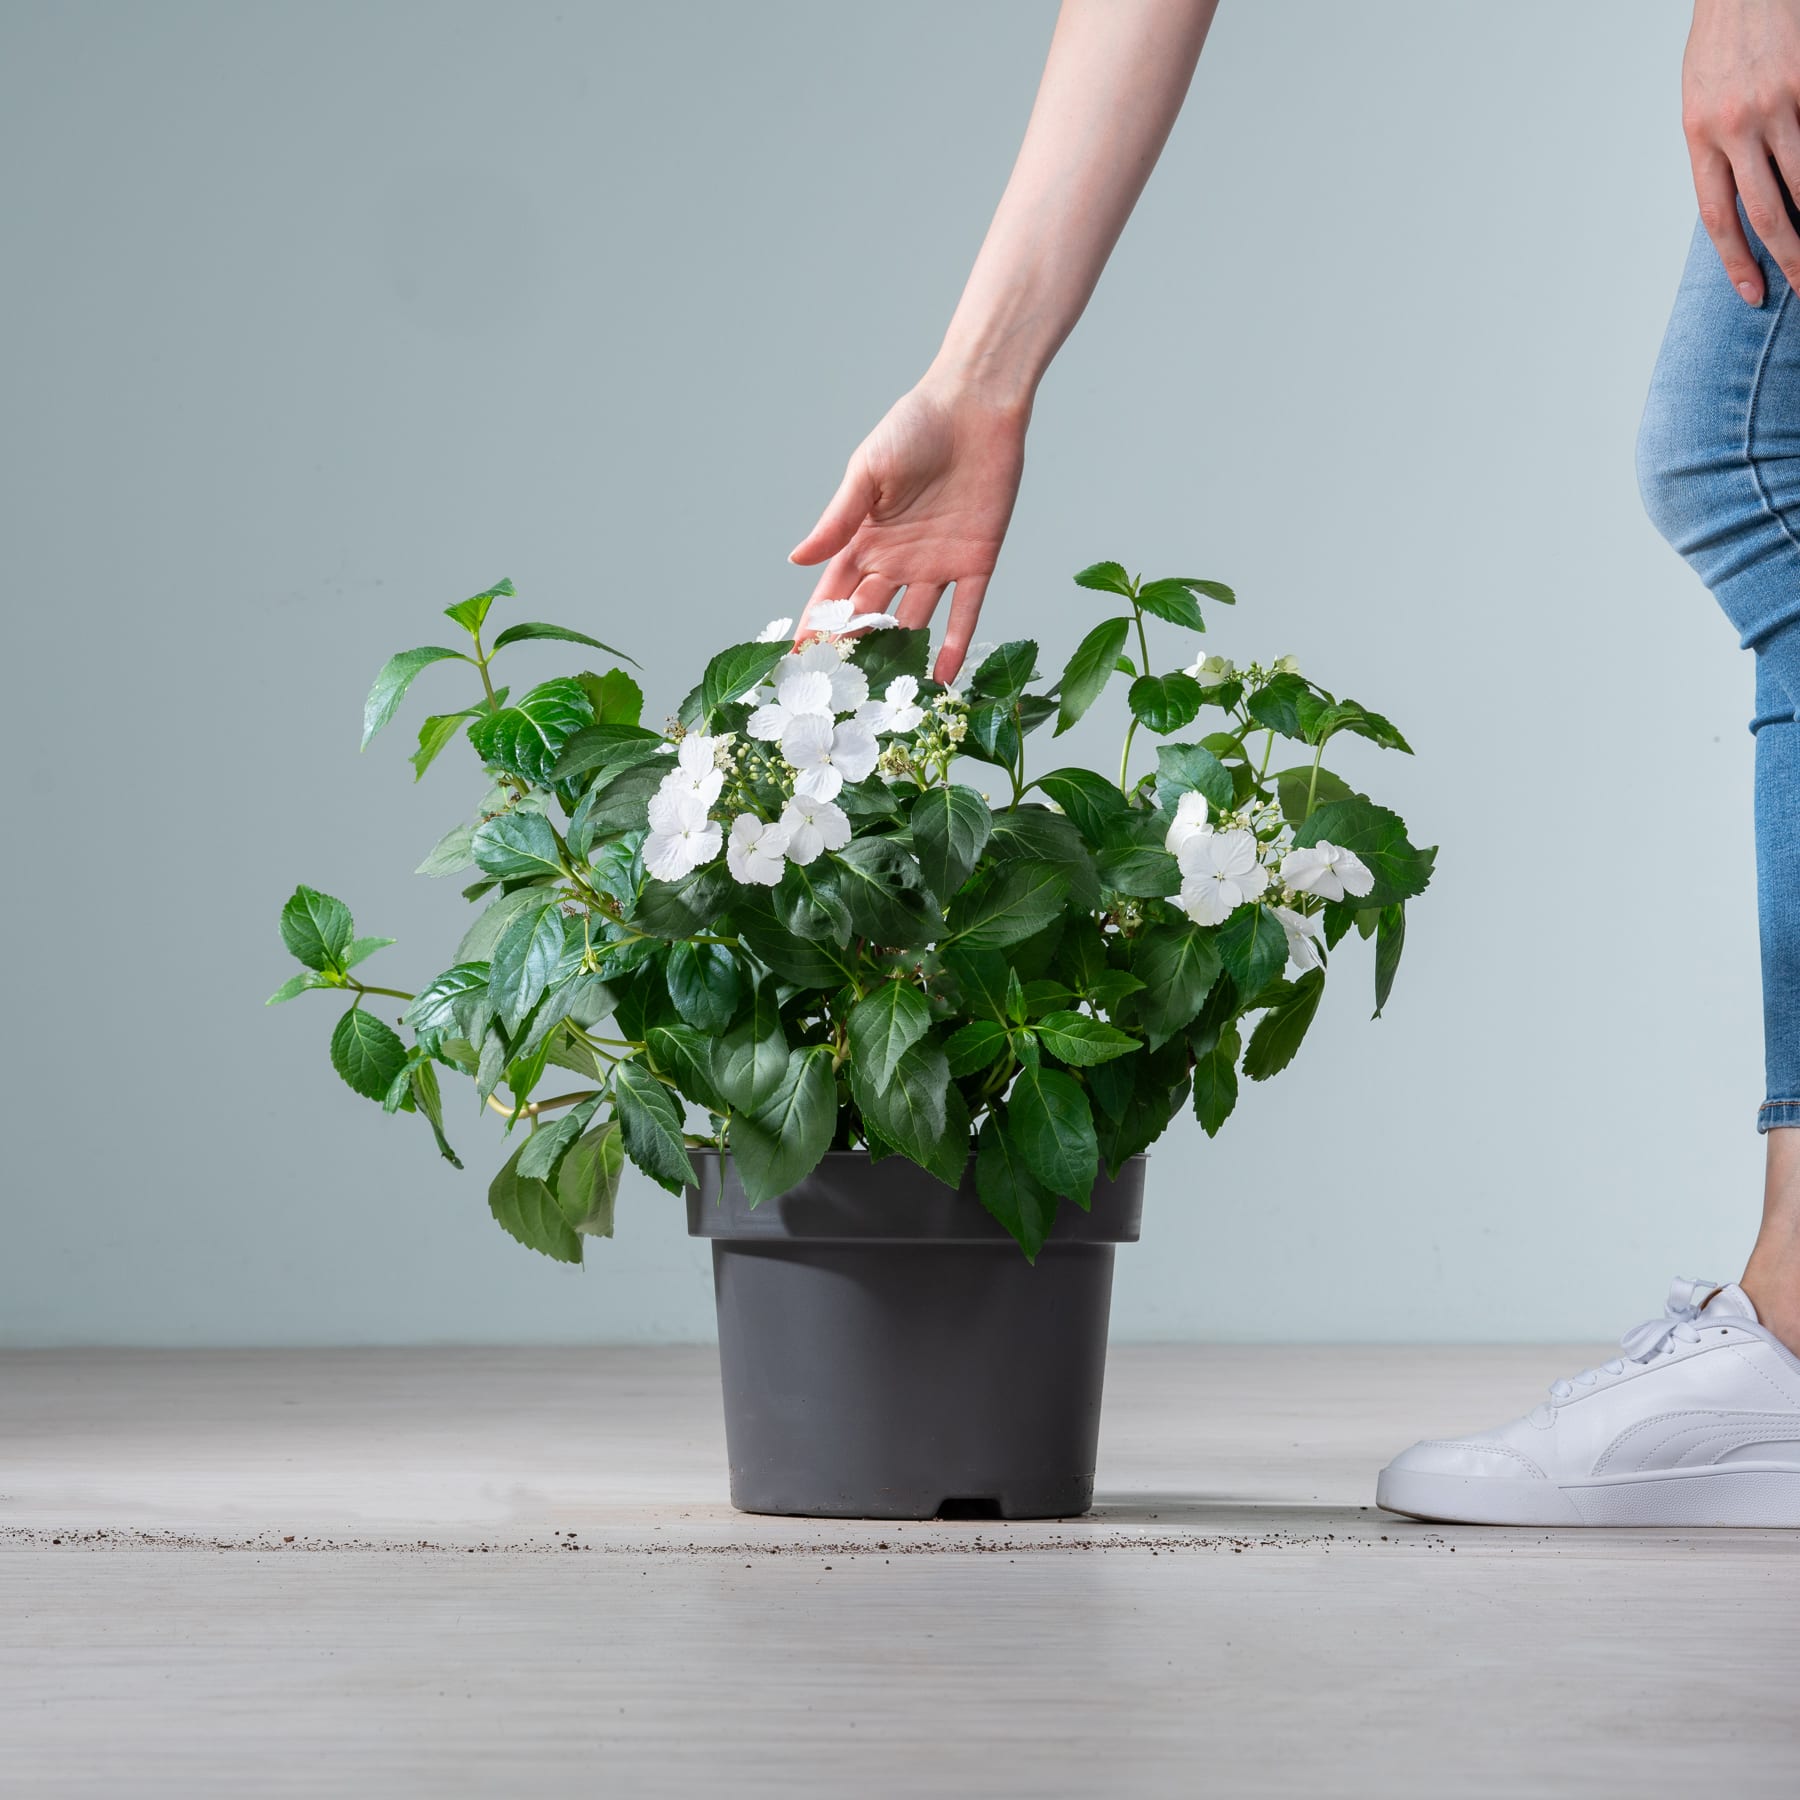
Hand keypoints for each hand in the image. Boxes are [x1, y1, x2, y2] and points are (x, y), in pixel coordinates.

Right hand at [788, 377, 1028, 683]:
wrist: (974, 406)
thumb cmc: (914, 426)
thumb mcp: (866, 473)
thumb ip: (837, 521)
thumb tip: (796, 561)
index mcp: (866, 539)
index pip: (835, 594)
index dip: (818, 626)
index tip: (798, 660)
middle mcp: (898, 560)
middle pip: (871, 616)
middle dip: (854, 651)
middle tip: (838, 691)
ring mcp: (937, 565)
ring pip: (914, 622)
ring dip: (900, 656)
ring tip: (885, 696)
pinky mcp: (977, 561)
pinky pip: (966, 612)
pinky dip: (956, 645)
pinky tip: (943, 678)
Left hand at [1684, 0, 1799, 303]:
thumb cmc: (1722, 46)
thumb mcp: (1699, 104)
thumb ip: (1716, 153)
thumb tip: (1737, 205)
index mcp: (1700, 136)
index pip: (1719, 217)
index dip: (1737, 262)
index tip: (1752, 294)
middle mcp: (1739, 125)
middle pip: (1770, 211)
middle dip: (1790, 258)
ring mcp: (1781, 103)